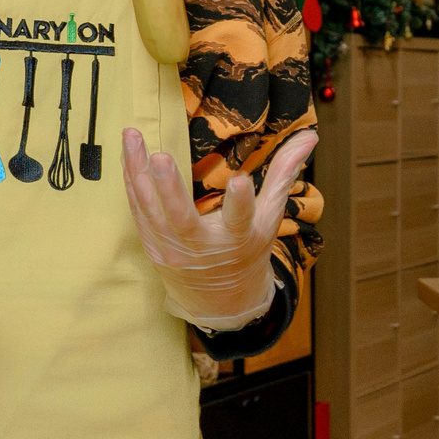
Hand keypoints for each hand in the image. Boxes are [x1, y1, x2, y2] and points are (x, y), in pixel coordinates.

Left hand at [123, 127, 316, 327]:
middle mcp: (201, 247)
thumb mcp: (270, 218)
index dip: (241, 203)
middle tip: (160, 158)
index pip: (240, 221)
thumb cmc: (247, 252)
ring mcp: (172, 250)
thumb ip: (284, 174)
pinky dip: (131, 183)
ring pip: (150, 210)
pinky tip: (128, 156)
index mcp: (236, 240)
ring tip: (132, 137)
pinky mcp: (153, 248)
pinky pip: (138, 212)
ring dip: (138, 173)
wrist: (220, 302)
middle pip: (181, 219)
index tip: (240, 180)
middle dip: (169, 189)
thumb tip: (310, 136)